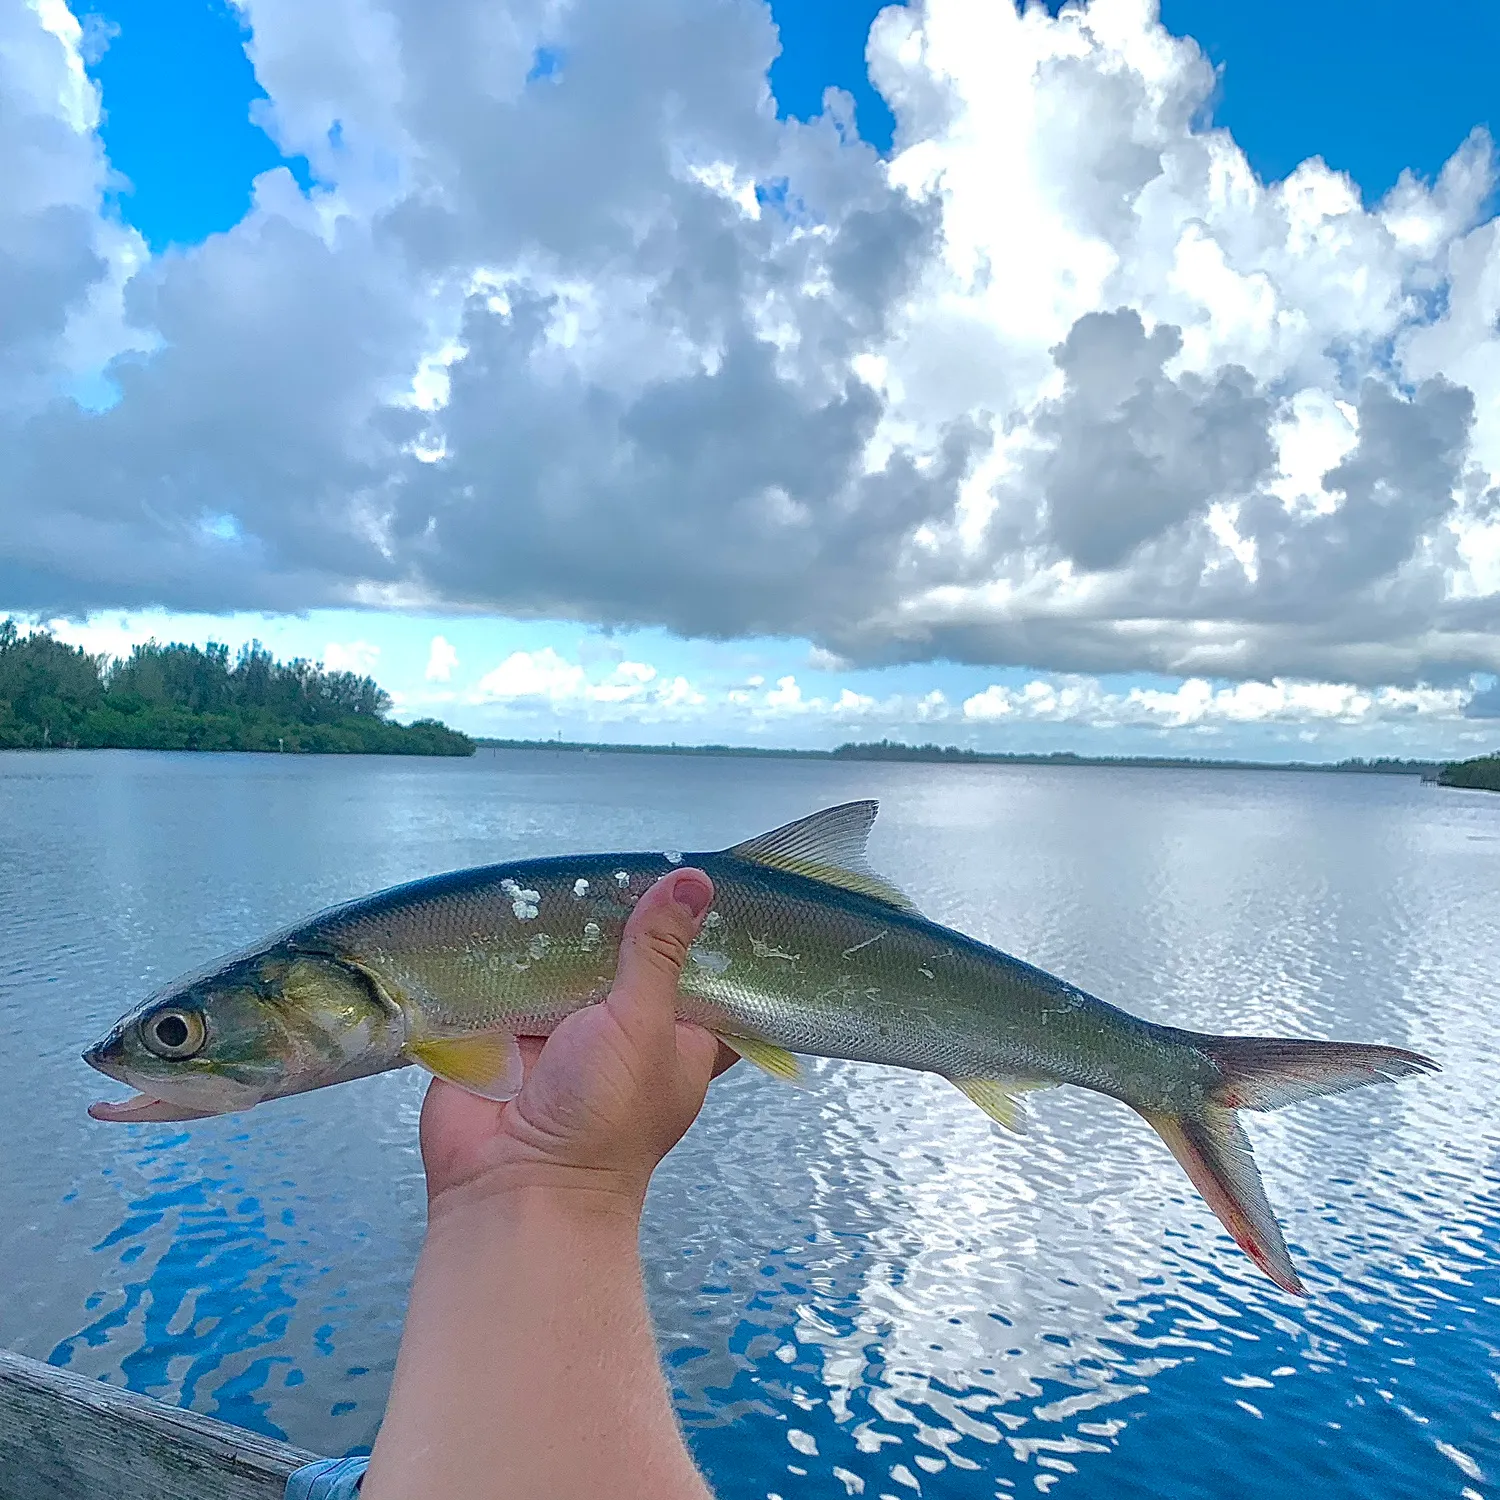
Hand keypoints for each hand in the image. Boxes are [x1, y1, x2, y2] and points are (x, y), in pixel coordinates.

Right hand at [419, 867, 736, 1222]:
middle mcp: (622, 1030)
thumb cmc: (602, 1118)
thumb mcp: (643, 1025)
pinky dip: (509, 946)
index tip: (709, 876)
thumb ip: (659, 952)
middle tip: (625, 853)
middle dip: (623, 915)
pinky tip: (511, 896)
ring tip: (569, 863)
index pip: (705, 978)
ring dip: (563, 926)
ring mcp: (560, 1029)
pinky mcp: (504, 1031)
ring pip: (567, 961)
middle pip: (629, 957)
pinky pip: (509, 976)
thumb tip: (693, 882)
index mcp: (677, 1037)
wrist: (510, 1189)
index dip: (706, 934)